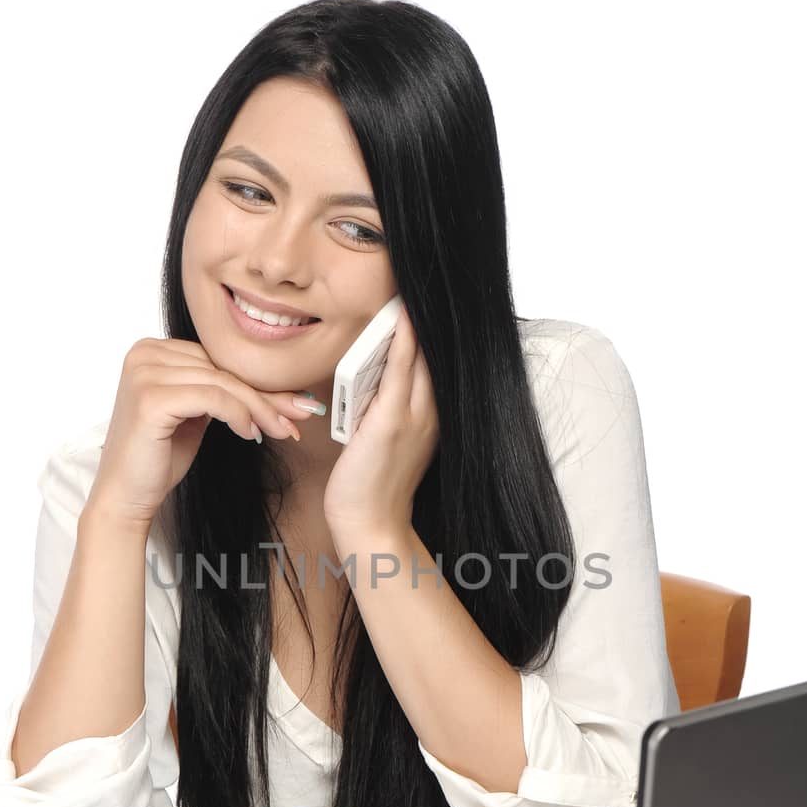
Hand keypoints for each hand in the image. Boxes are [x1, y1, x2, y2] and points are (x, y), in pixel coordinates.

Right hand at [85, 337, 314, 534]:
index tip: (296, 404)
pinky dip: (239, 415)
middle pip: (223, 369)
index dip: (260, 383)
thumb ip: (228, 393)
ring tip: (279, 431)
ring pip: (223, 382)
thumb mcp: (200, 416)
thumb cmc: (159, 458)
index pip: (218, 359)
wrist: (126, 495)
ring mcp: (144, 373)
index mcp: (153, 350)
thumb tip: (289, 393)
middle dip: (266, 397)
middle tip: (299, 418)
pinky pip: (213, 397)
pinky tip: (250, 435)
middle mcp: (144, 353)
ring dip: (259, 409)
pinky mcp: (150, 397)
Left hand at [322, 306, 439, 541]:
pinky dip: (402, 342)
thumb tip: (374, 378)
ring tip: (407, 289)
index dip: (431, 332)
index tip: (423, 302)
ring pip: (421, 357)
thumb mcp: (387, 442)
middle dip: (428, 320)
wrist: (371, 524)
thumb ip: (388, 409)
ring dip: (414, 322)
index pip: (434, 364)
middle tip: (420, 281)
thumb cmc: (372, 487)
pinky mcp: (393, 421)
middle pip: (435, 355)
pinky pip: (401, 371)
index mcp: (431, 417)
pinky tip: (400, 318)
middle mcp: (431, 413)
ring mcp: (415, 416)